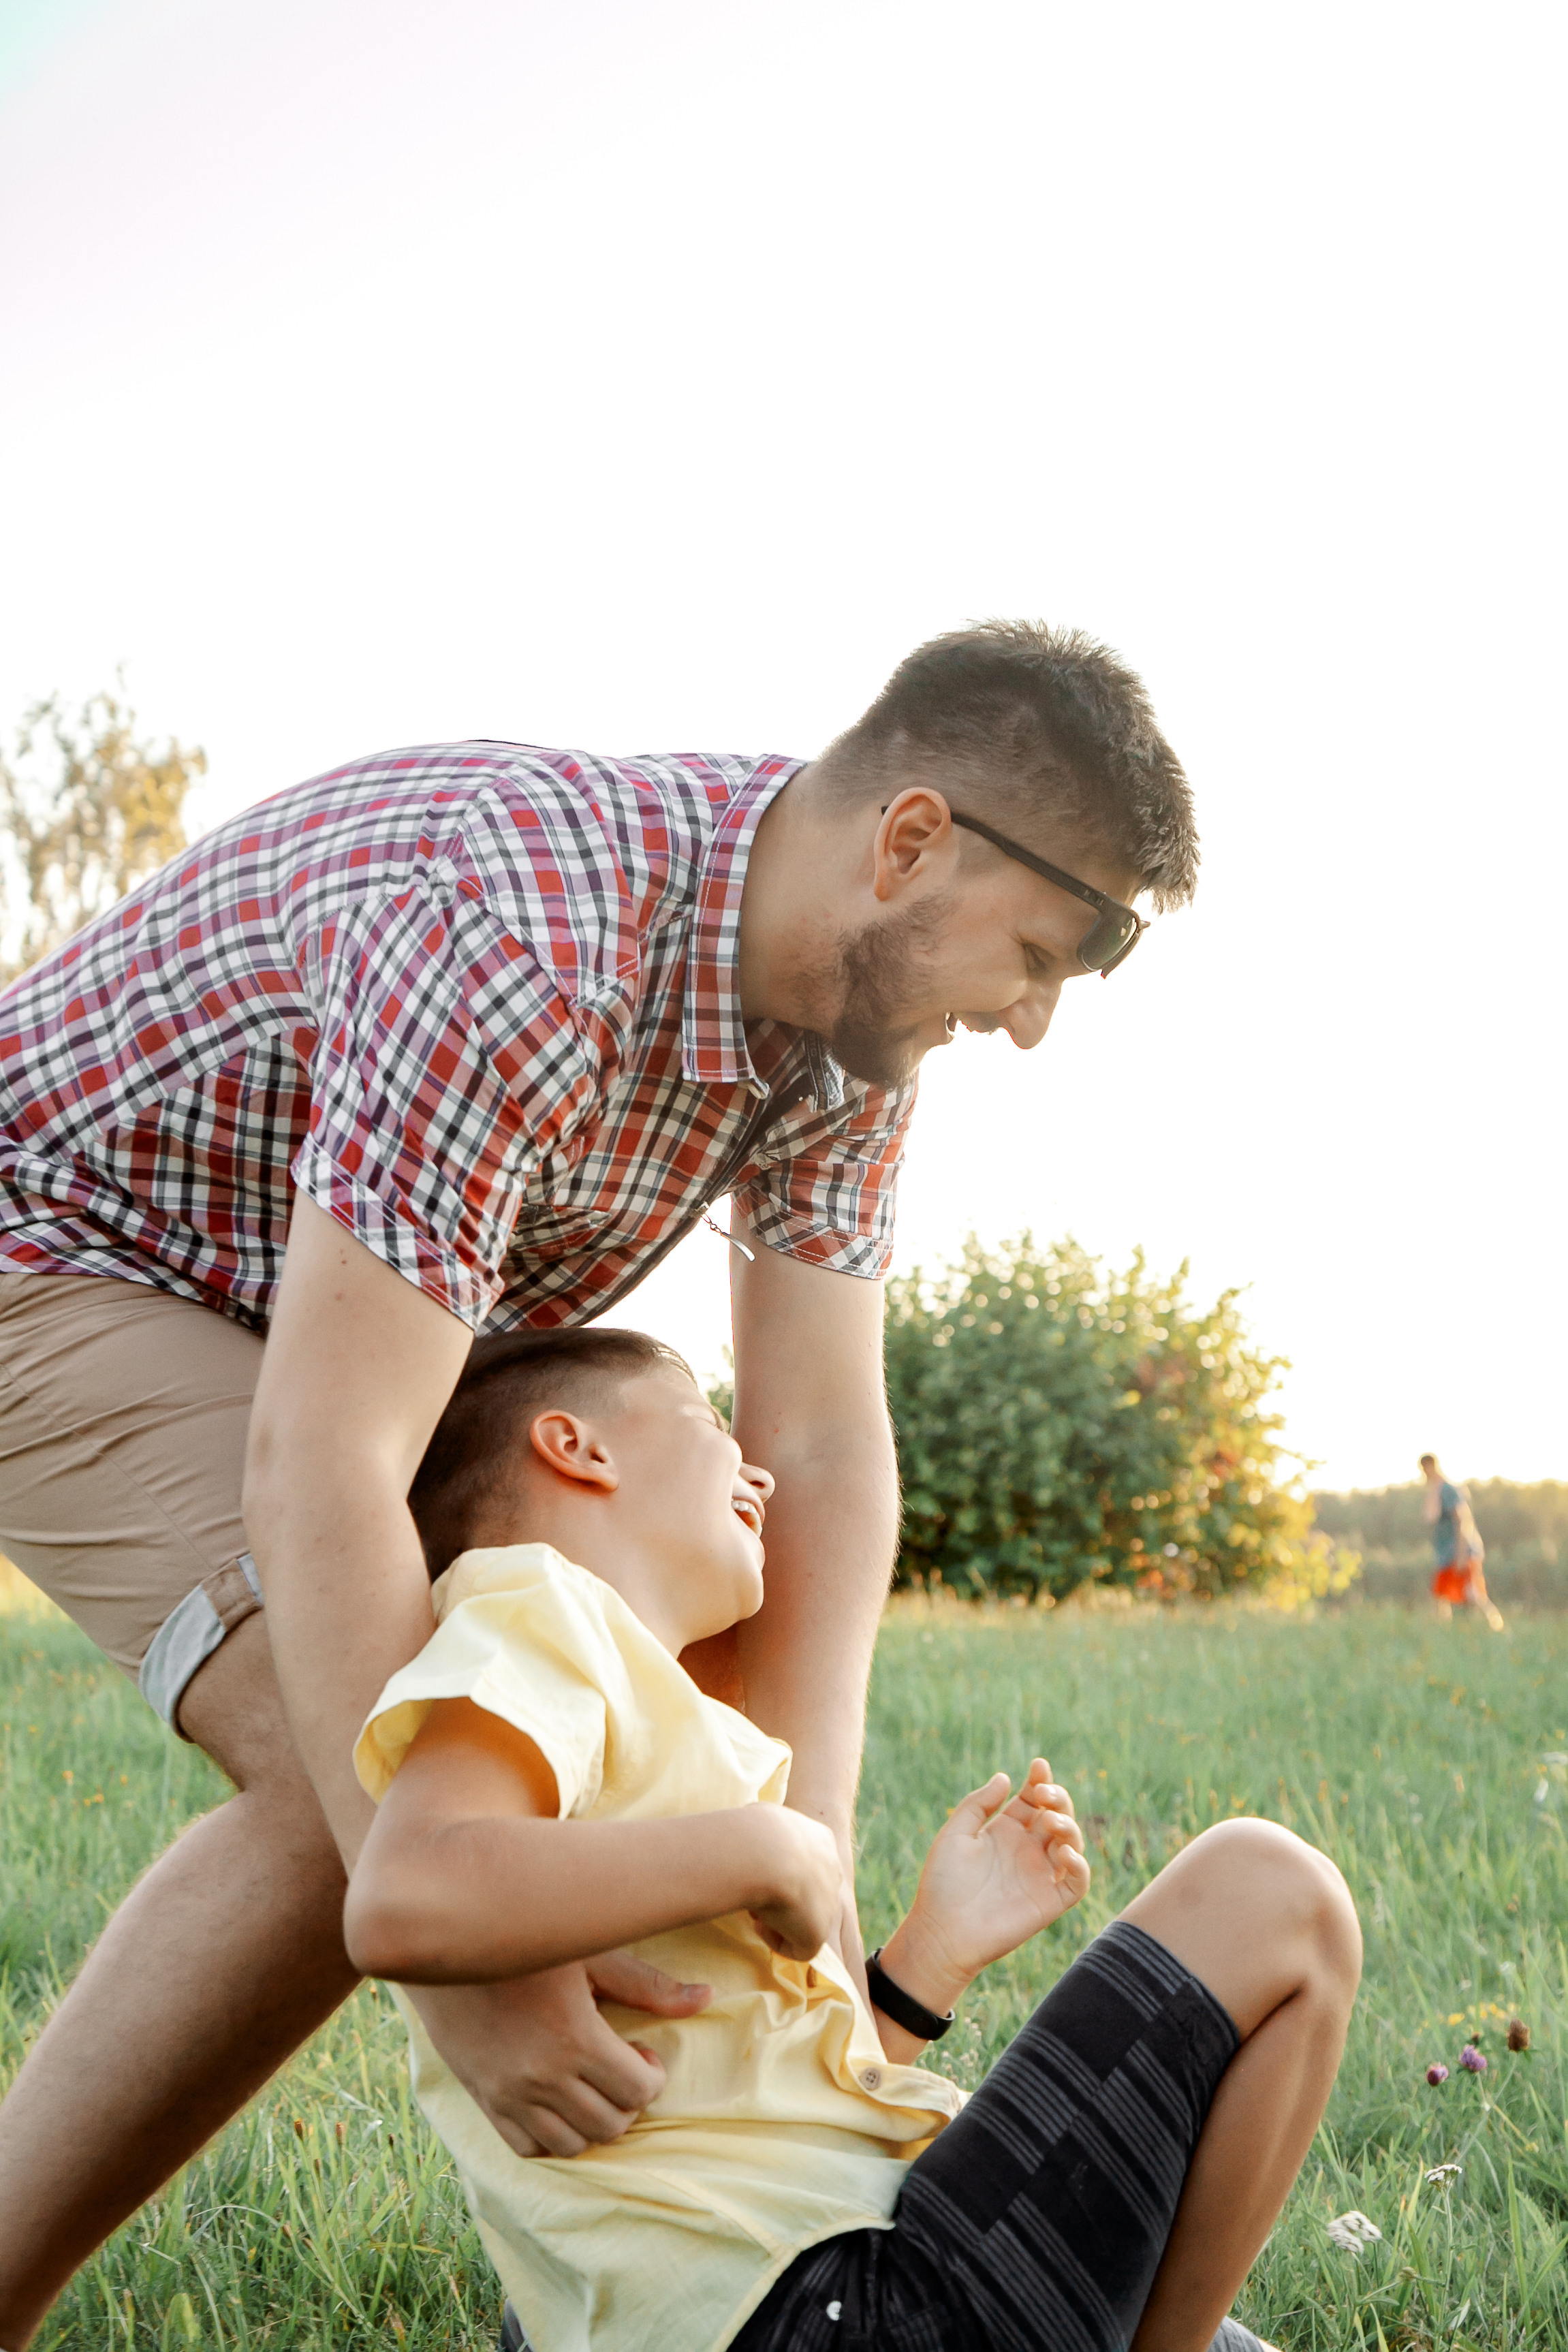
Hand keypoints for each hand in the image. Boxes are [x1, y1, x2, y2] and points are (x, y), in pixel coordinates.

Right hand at [402, 1953, 710, 2157]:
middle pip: (611, 2123)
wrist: (445, 1942)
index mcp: (574, 2038)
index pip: (637, 2090)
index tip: (642, 2051)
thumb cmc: (527, 1939)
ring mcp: (509, 2095)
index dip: (652, 2075)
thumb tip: (706, 1998)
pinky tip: (559, 2101)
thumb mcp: (589, 1952)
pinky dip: (554, 2137)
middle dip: (629, 2100)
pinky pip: (528, 2147)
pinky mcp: (485, 2100)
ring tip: (593, 2082)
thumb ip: (647, 1984)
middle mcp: (541, 2077)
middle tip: (622, 2065)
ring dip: (595, 2121)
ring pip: (573, 2143)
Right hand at [747, 1807, 845, 1960]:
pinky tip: (759, 1924)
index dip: (780, 1871)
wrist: (763, 1852)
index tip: (757, 1871)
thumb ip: (764, 1835)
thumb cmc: (752, 1832)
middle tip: (756, 1892)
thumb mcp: (760, 1822)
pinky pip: (799, 1947)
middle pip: (810, 1892)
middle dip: (783, 1896)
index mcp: (821, 1840)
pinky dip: (776, 1940)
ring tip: (754, 1908)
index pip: (807, 1863)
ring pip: (804, 1920)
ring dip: (778, 1918)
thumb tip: (748, 1838)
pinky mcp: (819, 1933)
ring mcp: (830, 1903)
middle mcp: (832, 1870)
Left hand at [882, 1761, 1089, 2015]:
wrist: (942, 1931)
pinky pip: (1077, 1881)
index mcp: (1004, 1832)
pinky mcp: (1050, 1902)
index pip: (1032, 1800)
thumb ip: (978, 1804)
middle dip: (1057, 1798)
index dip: (1040, 1780)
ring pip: (1072, 1843)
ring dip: (1069, 1825)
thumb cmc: (943, 1883)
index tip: (1038, 1765)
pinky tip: (1063, 1852)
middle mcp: (1026, 1851)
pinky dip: (1079, 1865)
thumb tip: (1005, 1777)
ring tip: (1050, 1820)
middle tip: (1043, 1792)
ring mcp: (1040, 1876)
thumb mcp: (955, 1834)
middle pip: (1056, 1815)